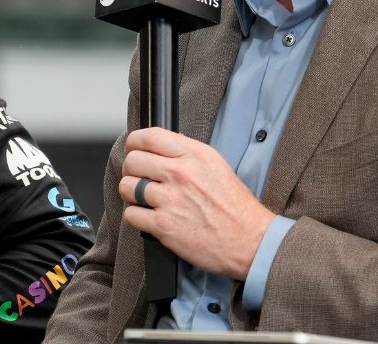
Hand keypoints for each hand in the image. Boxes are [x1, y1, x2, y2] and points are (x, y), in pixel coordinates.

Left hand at [117, 128, 273, 279]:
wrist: (250, 241)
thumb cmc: (236, 207)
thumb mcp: (216, 166)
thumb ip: (188, 154)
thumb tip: (163, 146)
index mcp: (194, 155)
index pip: (149, 136)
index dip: (134, 142)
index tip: (133, 149)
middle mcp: (180, 173)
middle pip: (133, 161)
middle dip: (132, 170)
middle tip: (139, 178)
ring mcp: (170, 199)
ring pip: (127, 187)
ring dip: (131, 194)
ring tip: (143, 199)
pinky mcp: (163, 225)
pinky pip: (131, 214)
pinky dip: (135, 217)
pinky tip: (147, 217)